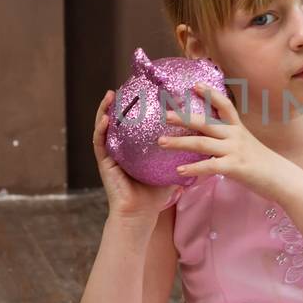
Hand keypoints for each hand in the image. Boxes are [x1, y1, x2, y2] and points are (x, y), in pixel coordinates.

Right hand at [92, 89, 178, 223]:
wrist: (140, 214)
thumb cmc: (155, 196)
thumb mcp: (169, 169)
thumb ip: (180, 156)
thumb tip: (202, 142)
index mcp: (133, 150)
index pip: (132, 125)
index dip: (134, 109)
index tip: (141, 92)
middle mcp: (120, 150)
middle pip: (117, 123)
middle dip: (118, 104)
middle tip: (122, 87)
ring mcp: (110, 155)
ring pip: (105, 128)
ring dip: (105, 111)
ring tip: (110, 95)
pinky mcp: (104, 163)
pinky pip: (100, 143)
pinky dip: (101, 129)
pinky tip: (105, 118)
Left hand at [157, 82, 297, 199]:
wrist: (282, 179)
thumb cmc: (263, 165)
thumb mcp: (247, 146)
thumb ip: (230, 141)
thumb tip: (210, 143)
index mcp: (238, 129)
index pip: (225, 105)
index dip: (210, 94)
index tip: (194, 85)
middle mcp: (235, 136)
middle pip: (206, 123)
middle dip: (184, 118)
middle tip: (165, 115)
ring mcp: (235, 150)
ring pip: (202, 143)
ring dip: (179, 142)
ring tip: (161, 142)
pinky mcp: (234, 167)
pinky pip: (209, 166)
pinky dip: (193, 168)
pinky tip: (179, 170)